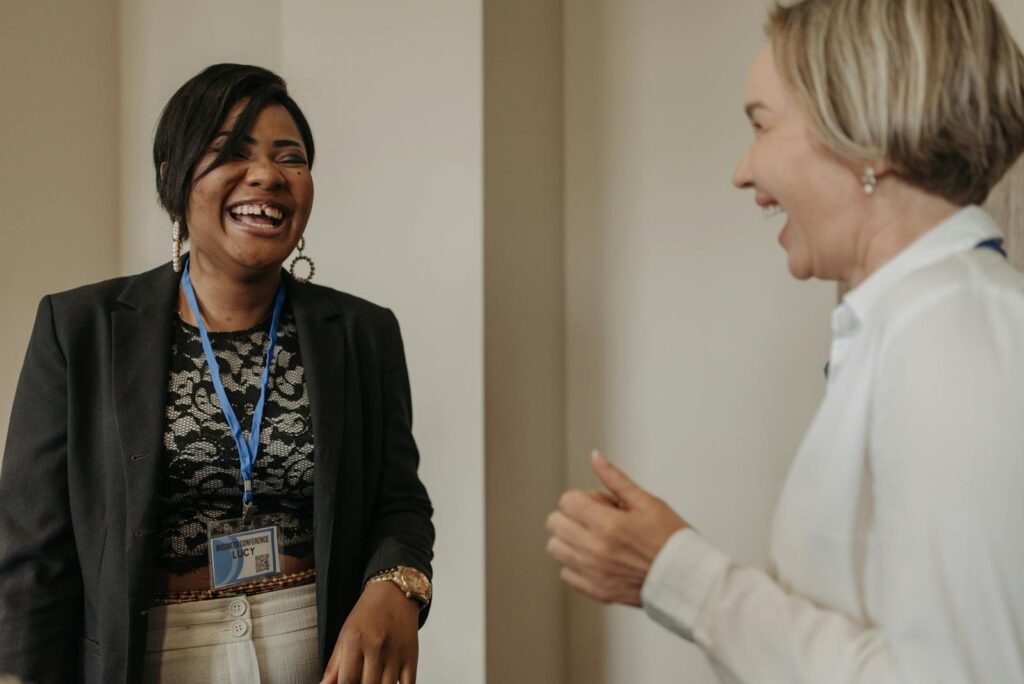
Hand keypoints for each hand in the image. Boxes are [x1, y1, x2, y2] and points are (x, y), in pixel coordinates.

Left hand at [321, 580, 419, 683]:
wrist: (395, 593)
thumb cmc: (368, 613)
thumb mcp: (345, 635)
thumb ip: (334, 665)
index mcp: (355, 640)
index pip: (347, 680)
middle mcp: (376, 645)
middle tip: (361, 681)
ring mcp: (396, 652)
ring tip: (374, 679)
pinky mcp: (412, 655)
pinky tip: (389, 682)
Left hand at [546, 450, 687, 605]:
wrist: (686, 579)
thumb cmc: (671, 539)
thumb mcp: (646, 502)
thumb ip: (615, 479)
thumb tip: (595, 457)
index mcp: (607, 524)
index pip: (567, 501)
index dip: (582, 498)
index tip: (601, 505)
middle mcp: (595, 549)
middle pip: (555, 523)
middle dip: (572, 515)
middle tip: (597, 520)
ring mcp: (593, 572)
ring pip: (555, 548)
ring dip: (569, 539)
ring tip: (594, 539)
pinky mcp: (596, 590)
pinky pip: (565, 573)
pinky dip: (575, 564)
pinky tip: (596, 558)